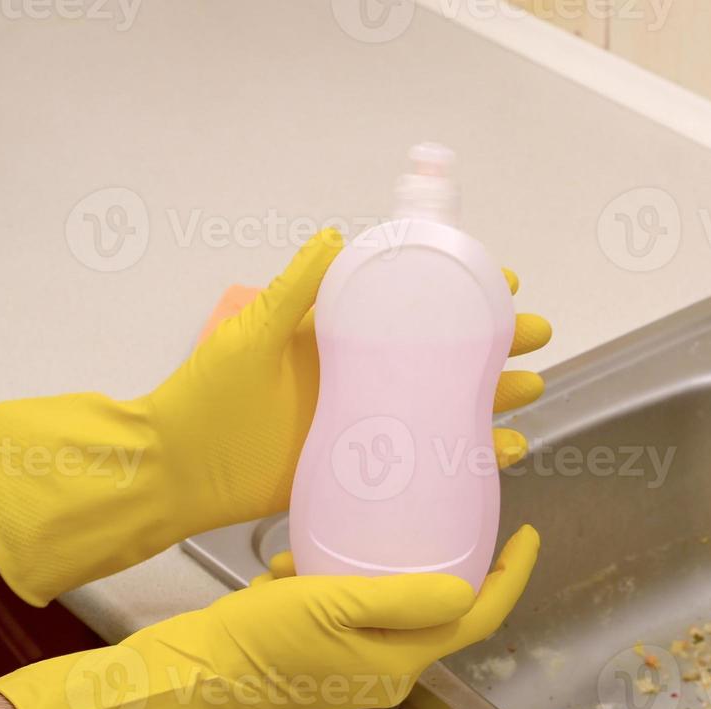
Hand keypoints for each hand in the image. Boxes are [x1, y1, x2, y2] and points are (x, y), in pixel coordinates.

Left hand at [0, 230, 551, 605]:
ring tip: (529, 390)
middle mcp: (362, 379)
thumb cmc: (206, 396)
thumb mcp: (253, 333)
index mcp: (338, 340)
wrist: (177, 470)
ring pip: (446, 406)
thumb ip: (296, 290)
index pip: (411, 310)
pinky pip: (429, 459)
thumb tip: (340, 237)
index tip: (500, 280)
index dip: (456, 294)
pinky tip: (501, 449)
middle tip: (532, 334)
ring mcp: (369, 425)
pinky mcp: (367, 470)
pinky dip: (468, 453)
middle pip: (443, 357)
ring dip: (491, 397)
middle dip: (493, 344)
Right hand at [0, 525, 537, 708]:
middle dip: (447, 564)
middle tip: (449, 516)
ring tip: (346, 540)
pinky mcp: (322, 661)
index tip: (528, 533)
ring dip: (378, 570)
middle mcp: (387, 672)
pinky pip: (350, 614)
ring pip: (391, 608)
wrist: (188, 684)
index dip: (512, 574)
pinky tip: (295, 568)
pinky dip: (335, 584)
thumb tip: (467, 589)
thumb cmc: (257, 646)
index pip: (480, 615)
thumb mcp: (333, 604)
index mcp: (402, 661)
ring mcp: (354, 669)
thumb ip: (405, 597)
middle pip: (440, 612)